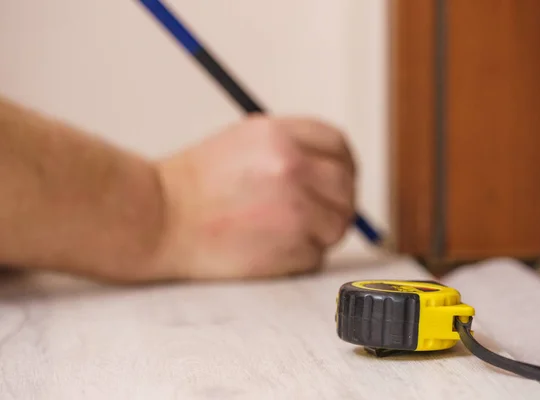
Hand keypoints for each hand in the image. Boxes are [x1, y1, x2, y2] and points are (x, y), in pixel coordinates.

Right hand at [153, 115, 355, 279]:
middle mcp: (292, 166)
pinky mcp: (292, 248)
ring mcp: (295, 209)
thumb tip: (333, 171)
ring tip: (282, 232)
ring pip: (337, 224)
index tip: (336, 180)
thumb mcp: (244, 143)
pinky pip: (317, 255)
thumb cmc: (193, 185)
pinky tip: (268, 249)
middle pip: (345, 186)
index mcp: (280, 135)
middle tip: (314, 213)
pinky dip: (300, 257)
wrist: (158, 220)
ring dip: (318, 232)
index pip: (338, 145)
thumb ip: (291, 149)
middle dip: (334, 201)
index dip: (341, 165)